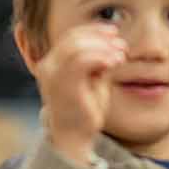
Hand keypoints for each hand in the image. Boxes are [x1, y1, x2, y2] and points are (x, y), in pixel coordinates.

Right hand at [36, 23, 126, 165]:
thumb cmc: (84, 108)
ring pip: (78, 47)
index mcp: (52, 63)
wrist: (73, 138)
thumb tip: (113, 43)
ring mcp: (53, 76)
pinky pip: (82, 61)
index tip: (114, 32)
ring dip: (103, 47)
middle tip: (121, 45)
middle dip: (101, 37)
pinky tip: (115, 62)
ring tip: (120, 55)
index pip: (71, 36)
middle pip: (74, 38)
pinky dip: (101, 57)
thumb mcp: (92, 78)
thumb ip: (97, 61)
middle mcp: (48, 66)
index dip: (94, 30)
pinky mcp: (64, 86)